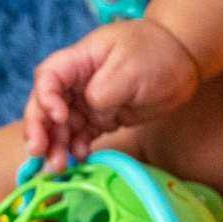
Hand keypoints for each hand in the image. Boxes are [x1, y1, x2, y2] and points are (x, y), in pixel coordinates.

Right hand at [22, 19, 200, 170]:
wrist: (182, 62)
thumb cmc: (156, 53)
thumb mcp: (130, 68)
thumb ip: (104, 89)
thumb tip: (89, 107)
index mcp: (79, 61)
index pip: (47, 78)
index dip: (45, 99)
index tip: (60, 118)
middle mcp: (77, 82)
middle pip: (46, 106)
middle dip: (40, 130)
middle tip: (39, 154)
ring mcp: (88, 102)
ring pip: (61, 126)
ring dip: (55, 146)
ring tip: (57, 167)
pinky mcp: (101, 118)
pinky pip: (81, 136)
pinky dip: (76, 149)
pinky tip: (79, 160)